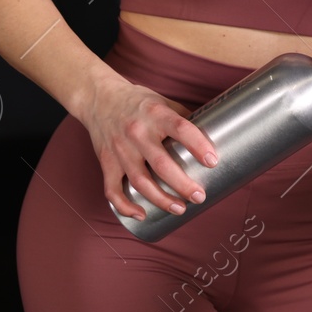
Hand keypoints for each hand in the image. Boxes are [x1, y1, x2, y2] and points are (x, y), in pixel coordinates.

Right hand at [78, 74, 218, 220]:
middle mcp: (137, 132)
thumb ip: (183, 119)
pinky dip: (125, 205)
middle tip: (199, 196)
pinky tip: (141, 214)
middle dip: (182, 184)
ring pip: (140, 181)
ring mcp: (120, 149)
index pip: (180, 128)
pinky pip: (113, 189)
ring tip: (180, 209)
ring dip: (160, 199)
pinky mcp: (106, 161)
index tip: (213, 161)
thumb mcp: (163, 102)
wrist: (99, 97)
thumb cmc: (137, 101)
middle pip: (161, 164)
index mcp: (155, 114)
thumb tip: (211, 136)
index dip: (198, 145)